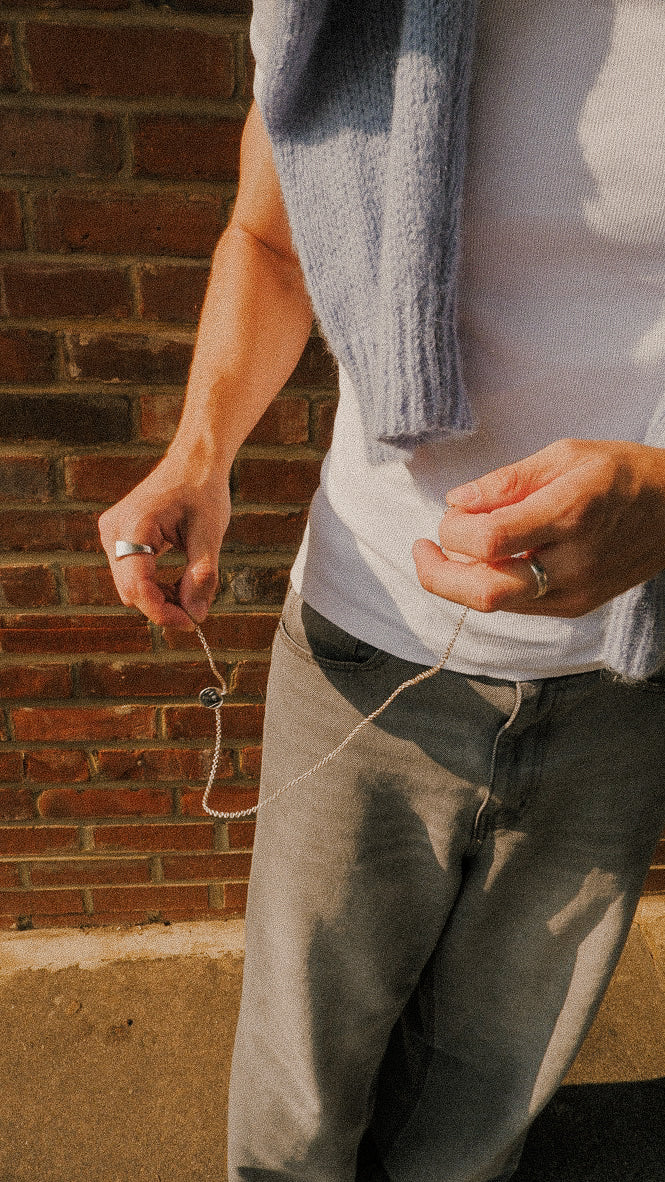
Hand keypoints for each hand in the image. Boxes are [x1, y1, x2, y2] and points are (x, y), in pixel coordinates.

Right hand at [99, 458, 229, 629]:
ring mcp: (112, 534)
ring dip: (160, 597)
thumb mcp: (210, 534)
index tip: (191, 623)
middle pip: (131, 592)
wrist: (193, 462)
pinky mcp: (118, 538)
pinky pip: (132, 575)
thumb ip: (202, 575)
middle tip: (197, 608)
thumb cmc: (202, 491)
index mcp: (135, 525)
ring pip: (130, 588)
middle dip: (163, 606)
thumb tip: (197, 615)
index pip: (138, 586)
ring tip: (192, 590)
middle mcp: (114, 531)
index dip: (162, 611)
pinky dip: (155, 585)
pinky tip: (178, 582)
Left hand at [412, 438, 664, 616]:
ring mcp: (576, 593)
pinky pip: (516, 605)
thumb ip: (506, 482)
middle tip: (423, 548)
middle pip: (484, 592)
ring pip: (495, 604)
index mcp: (570, 514)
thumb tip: (457, 502)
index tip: (450, 512)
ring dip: (460, 580)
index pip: (488, 540)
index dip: (453, 530)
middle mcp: (573, 563)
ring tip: (456, 547)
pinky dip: (491, 583)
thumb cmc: (621, 472)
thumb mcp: (564, 455)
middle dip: (438, 574)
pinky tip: (492, 559)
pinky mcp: (575, 607)